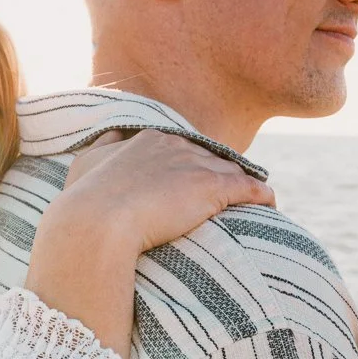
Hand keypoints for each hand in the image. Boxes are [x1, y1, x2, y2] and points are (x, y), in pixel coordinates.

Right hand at [59, 129, 273, 255]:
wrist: (96, 222)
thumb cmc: (86, 200)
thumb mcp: (86, 164)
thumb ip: (101, 147)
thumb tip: (111, 136)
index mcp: (148, 139)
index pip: (182, 146)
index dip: (192, 163)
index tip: (195, 178)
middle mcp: (175, 146)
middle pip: (210, 156)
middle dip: (221, 172)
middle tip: (229, 191)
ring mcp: (195, 166)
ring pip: (232, 170)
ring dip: (244, 184)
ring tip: (255, 200)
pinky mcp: (211, 189)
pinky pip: (249, 189)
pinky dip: (262, 196)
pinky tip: (271, 205)